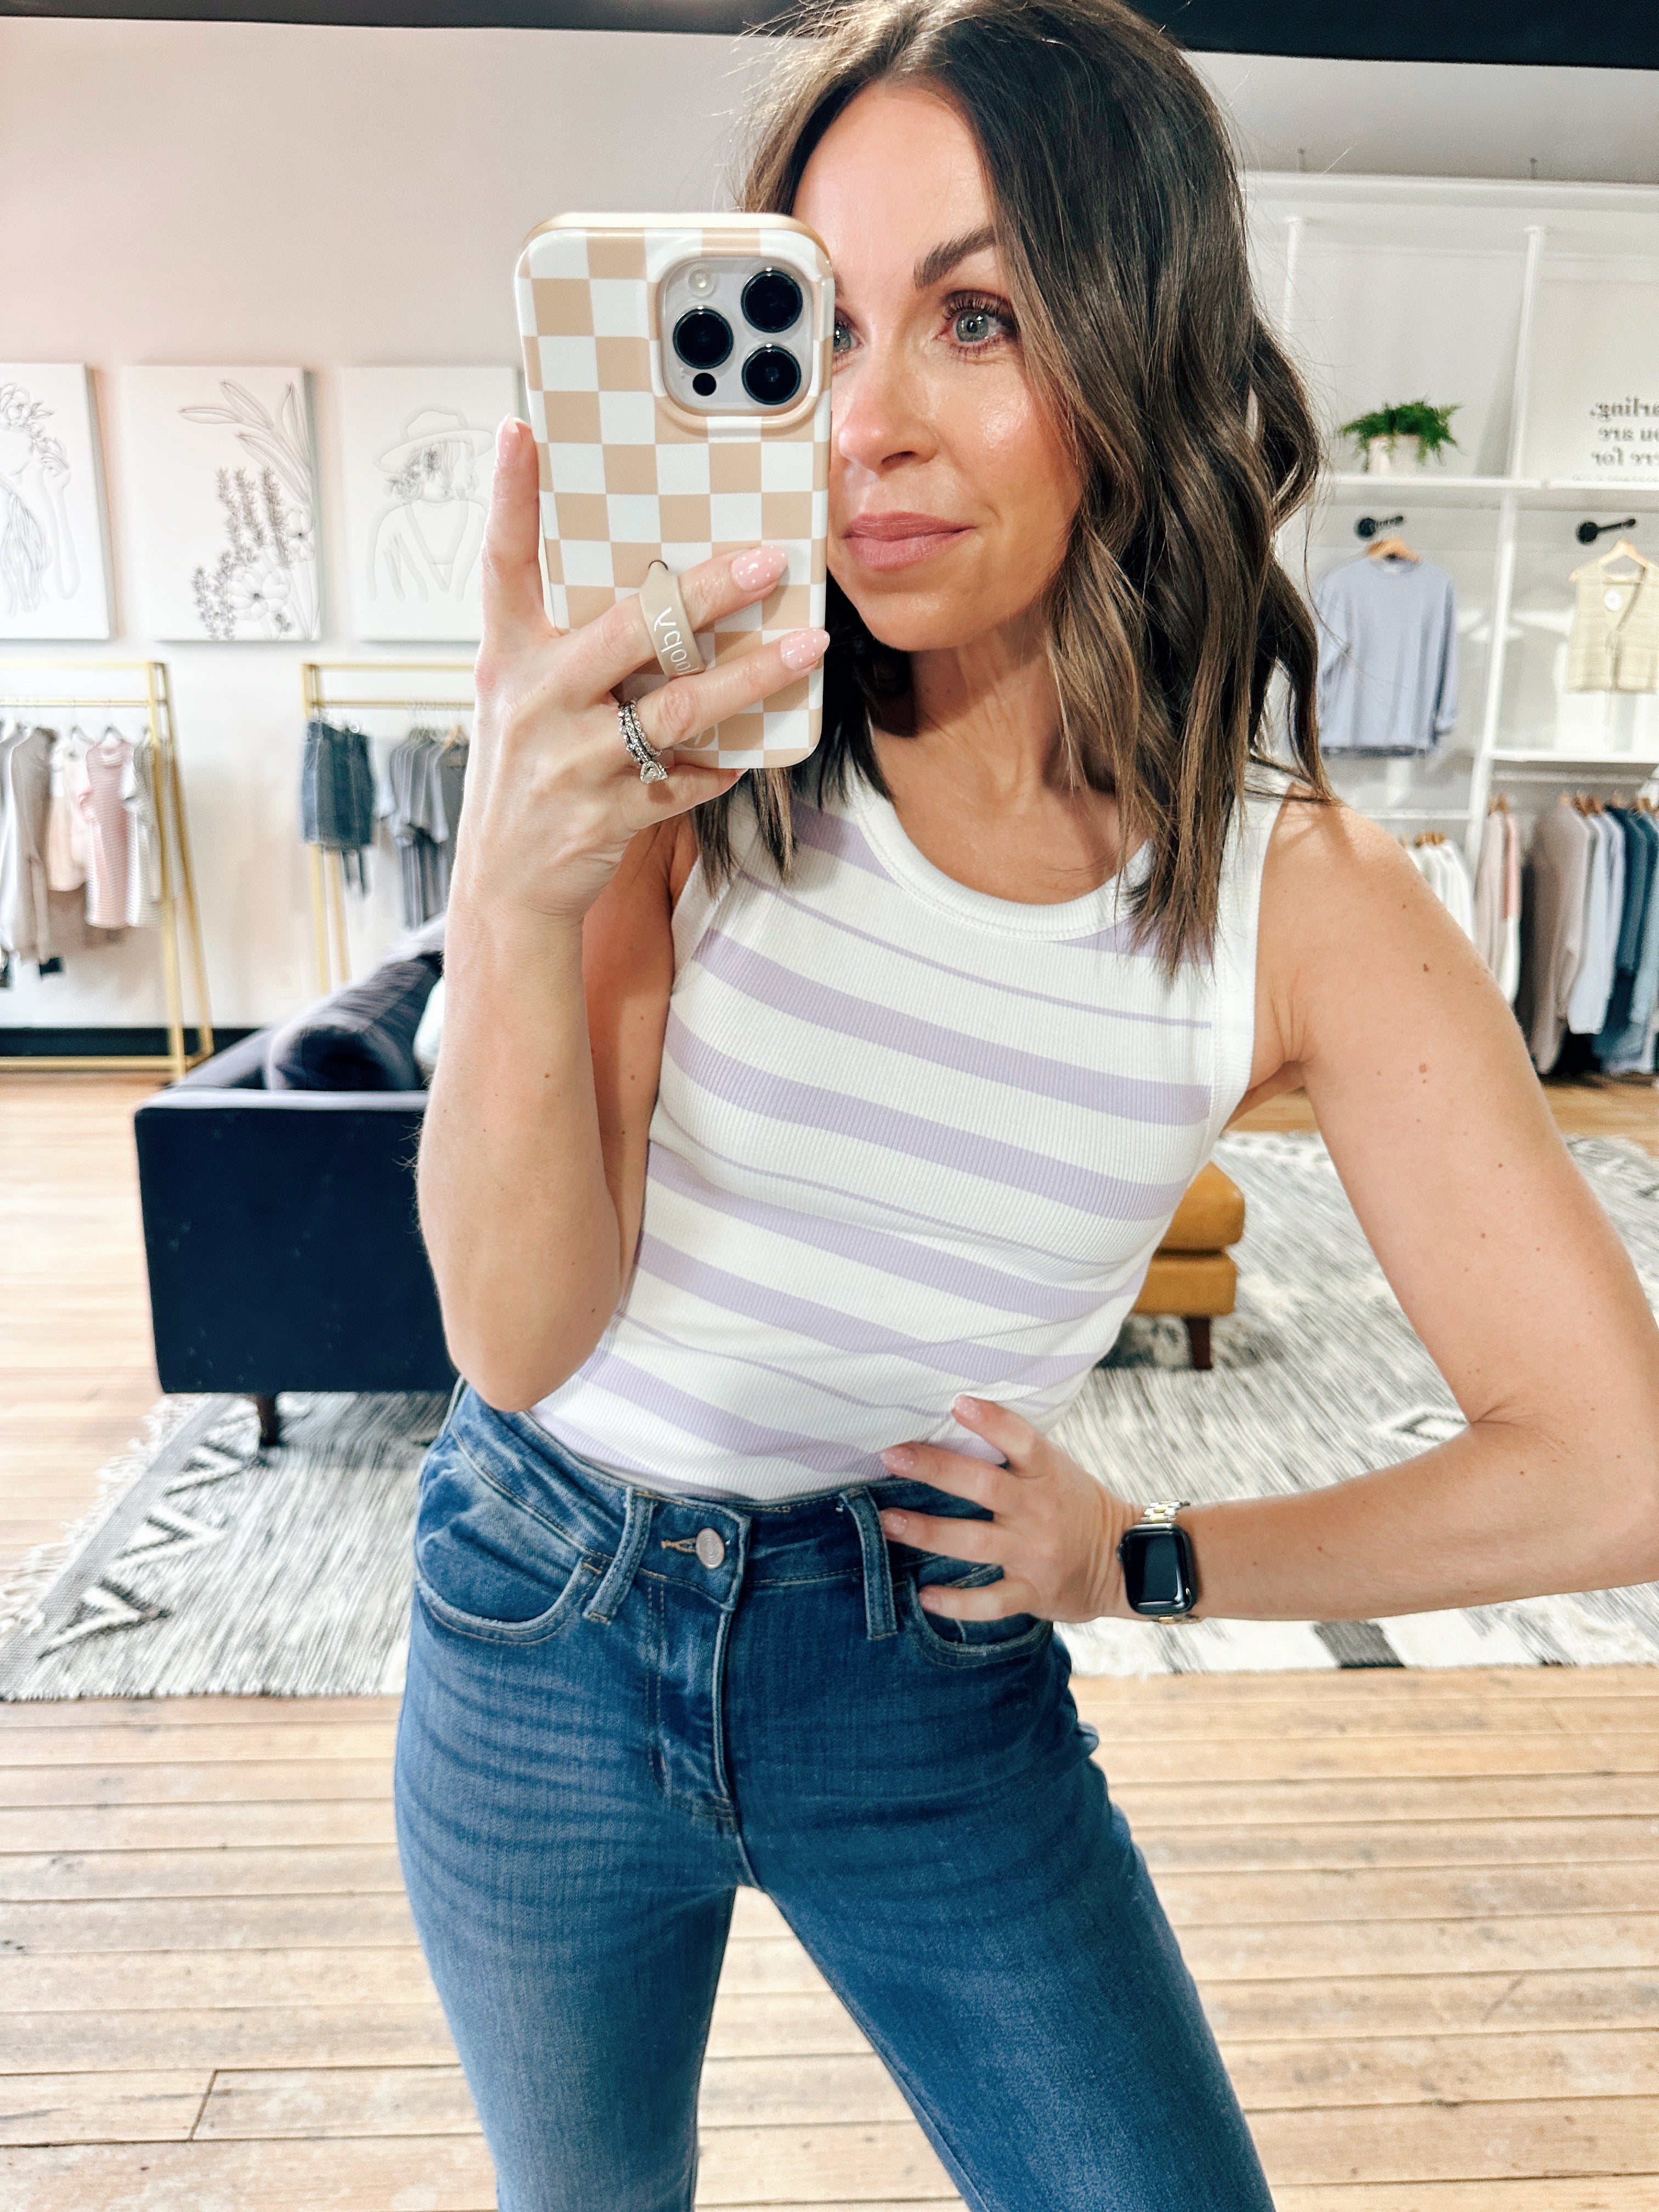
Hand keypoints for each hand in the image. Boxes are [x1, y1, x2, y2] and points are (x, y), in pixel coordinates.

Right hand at [453, 416, 829, 927]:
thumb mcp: (522, 698)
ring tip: (809, 646)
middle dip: (709, 592)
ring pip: (678, 707)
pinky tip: (750, 751)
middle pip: (631, 629)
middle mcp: (534, 700)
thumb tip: (656, 589)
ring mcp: (570, 759)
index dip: (510, 496)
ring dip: (753, 677)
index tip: (522, 429)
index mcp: (506, 658)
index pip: (502, 563)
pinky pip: (686, 779)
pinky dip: (723, 764)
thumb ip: (571, 645)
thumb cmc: (528, 772)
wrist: (506, 885)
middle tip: (770, 559)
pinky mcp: (605, 812)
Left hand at [877, 1394, 1142, 1624]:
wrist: (1126, 1562)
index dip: (993, 1421)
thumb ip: (1015, 1453)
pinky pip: (990, 1601)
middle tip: (892, 1455)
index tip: (958, 1403)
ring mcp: (1035, 1553)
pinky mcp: (1032, 1593)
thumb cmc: (1076, 1506)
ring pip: (975, 1542)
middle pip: (985, 1486)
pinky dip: (957, 1602)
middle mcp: (1039, 1511)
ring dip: (928, 1531)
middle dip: (936, 1469)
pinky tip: (923, 1596)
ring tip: (888, 1522)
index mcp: (1048, 1474)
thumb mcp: (1057, 1470)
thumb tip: (956, 1417)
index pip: (1022, 1440)